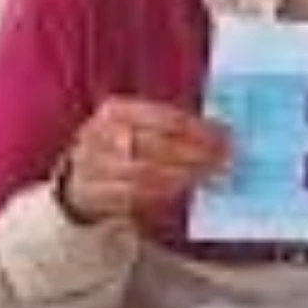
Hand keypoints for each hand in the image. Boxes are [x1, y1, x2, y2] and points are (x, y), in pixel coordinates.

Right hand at [58, 98, 231, 223]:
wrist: (80, 181)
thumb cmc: (122, 149)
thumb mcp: (141, 129)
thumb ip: (174, 129)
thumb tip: (222, 133)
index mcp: (116, 111)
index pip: (164, 117)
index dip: (199, 129)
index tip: (227, 138)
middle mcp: (100, 135)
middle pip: (156, 145)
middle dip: (195, 154)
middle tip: (225, 162)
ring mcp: (92, 166)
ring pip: (145, 173)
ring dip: (183, 177)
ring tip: (211, 178)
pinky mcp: (93, 194)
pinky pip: (133, 196)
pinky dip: (163, 194)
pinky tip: (185, 191)